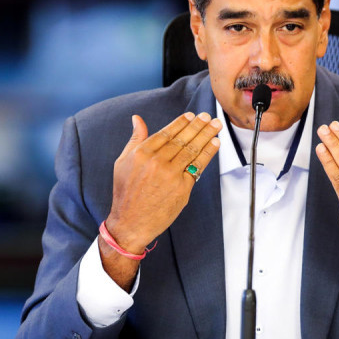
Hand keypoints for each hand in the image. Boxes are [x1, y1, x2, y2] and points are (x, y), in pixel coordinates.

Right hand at [101, 112, 220, 286]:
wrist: (131, 223)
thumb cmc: (126, 193)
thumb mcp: (123, 162)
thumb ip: (135, 139)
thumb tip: (137, 119)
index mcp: (141, 153)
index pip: (166, 133)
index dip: (181, 122)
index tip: (191, 115)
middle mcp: (156, 162)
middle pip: (182, 139)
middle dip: (197, 126)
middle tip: (208, 117)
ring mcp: (170, 175)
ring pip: (192, 150)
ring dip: (206, 136)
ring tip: (215, 126)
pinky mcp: (182, 188)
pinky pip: (197, 167)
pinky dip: (208, 153)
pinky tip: (214, 144)